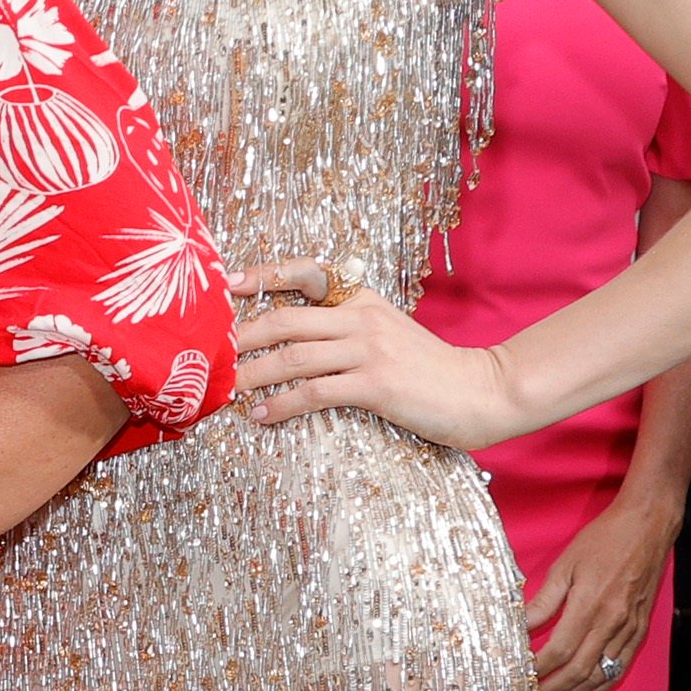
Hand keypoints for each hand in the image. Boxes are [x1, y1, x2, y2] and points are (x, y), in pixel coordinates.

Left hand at [228, 258, 525, 447]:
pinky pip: (314, 392)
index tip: (227, 285)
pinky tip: (261, 416)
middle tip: (207, 353)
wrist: (483, 391)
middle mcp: (361, 317)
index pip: (306, 275)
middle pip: (284, 320)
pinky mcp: (376, 384)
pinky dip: (281, 405)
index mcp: (362, 299)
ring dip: (250, 375)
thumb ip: (345, 327)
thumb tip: (290, 338)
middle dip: (239, 337)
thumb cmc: (429, 368)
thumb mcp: (387, 332)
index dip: (264, 275)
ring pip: (292, 357)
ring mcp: (369, 349)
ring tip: (223, 390)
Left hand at [520, 491, 674, 690]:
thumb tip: (520, 626)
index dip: (536, 669)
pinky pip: (619, 668)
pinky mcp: (639, 631)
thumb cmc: (602, 540)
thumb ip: (544, 601)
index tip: (516, 676)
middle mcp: (612, 624)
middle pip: (577, 670)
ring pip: (598, 675)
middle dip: (550, 689)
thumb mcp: (564, 565)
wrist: (647, 527)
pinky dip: (599, 688)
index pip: (557, 651)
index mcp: (590, 606)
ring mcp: (629, 630)